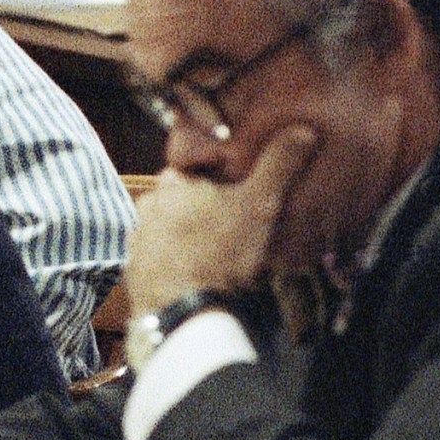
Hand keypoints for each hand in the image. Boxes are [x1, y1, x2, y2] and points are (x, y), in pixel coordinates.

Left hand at [124, 124, 321, 316]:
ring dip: (189, 238)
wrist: (186, 308)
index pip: (193, 171)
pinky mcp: (137, 270)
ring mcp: (138, 239)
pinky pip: (162, 259)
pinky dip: (178, 263)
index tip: (237, 196)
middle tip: (232, 227)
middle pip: (181, 201)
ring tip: (219, 254)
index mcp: (171, 184)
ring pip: (169, 230)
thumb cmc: (221, 250)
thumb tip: (302, 131)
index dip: (217, 182)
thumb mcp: (259, 204)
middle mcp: (147, 206)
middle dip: (202, 210)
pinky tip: (201, 274)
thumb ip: (277, 167)